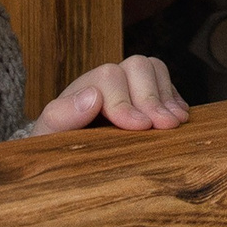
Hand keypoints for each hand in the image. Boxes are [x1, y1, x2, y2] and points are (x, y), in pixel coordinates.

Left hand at [31, 54, 190, 134]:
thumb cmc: (55, 149)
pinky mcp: (143, 98)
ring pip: (153, 69)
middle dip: (152, 97)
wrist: (61, 160)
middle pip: (136, 66)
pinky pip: (166, 83)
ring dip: (167, 96)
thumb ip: (60, 116)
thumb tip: (92, 97)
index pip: (108, 78)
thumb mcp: (49, 136)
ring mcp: (126, 88)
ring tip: (175, 122)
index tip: (140, 126)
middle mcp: (105, 83)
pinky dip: (175, 99)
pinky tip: (178, 119)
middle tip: (166, 125)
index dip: (126, 102)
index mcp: (81, 90)